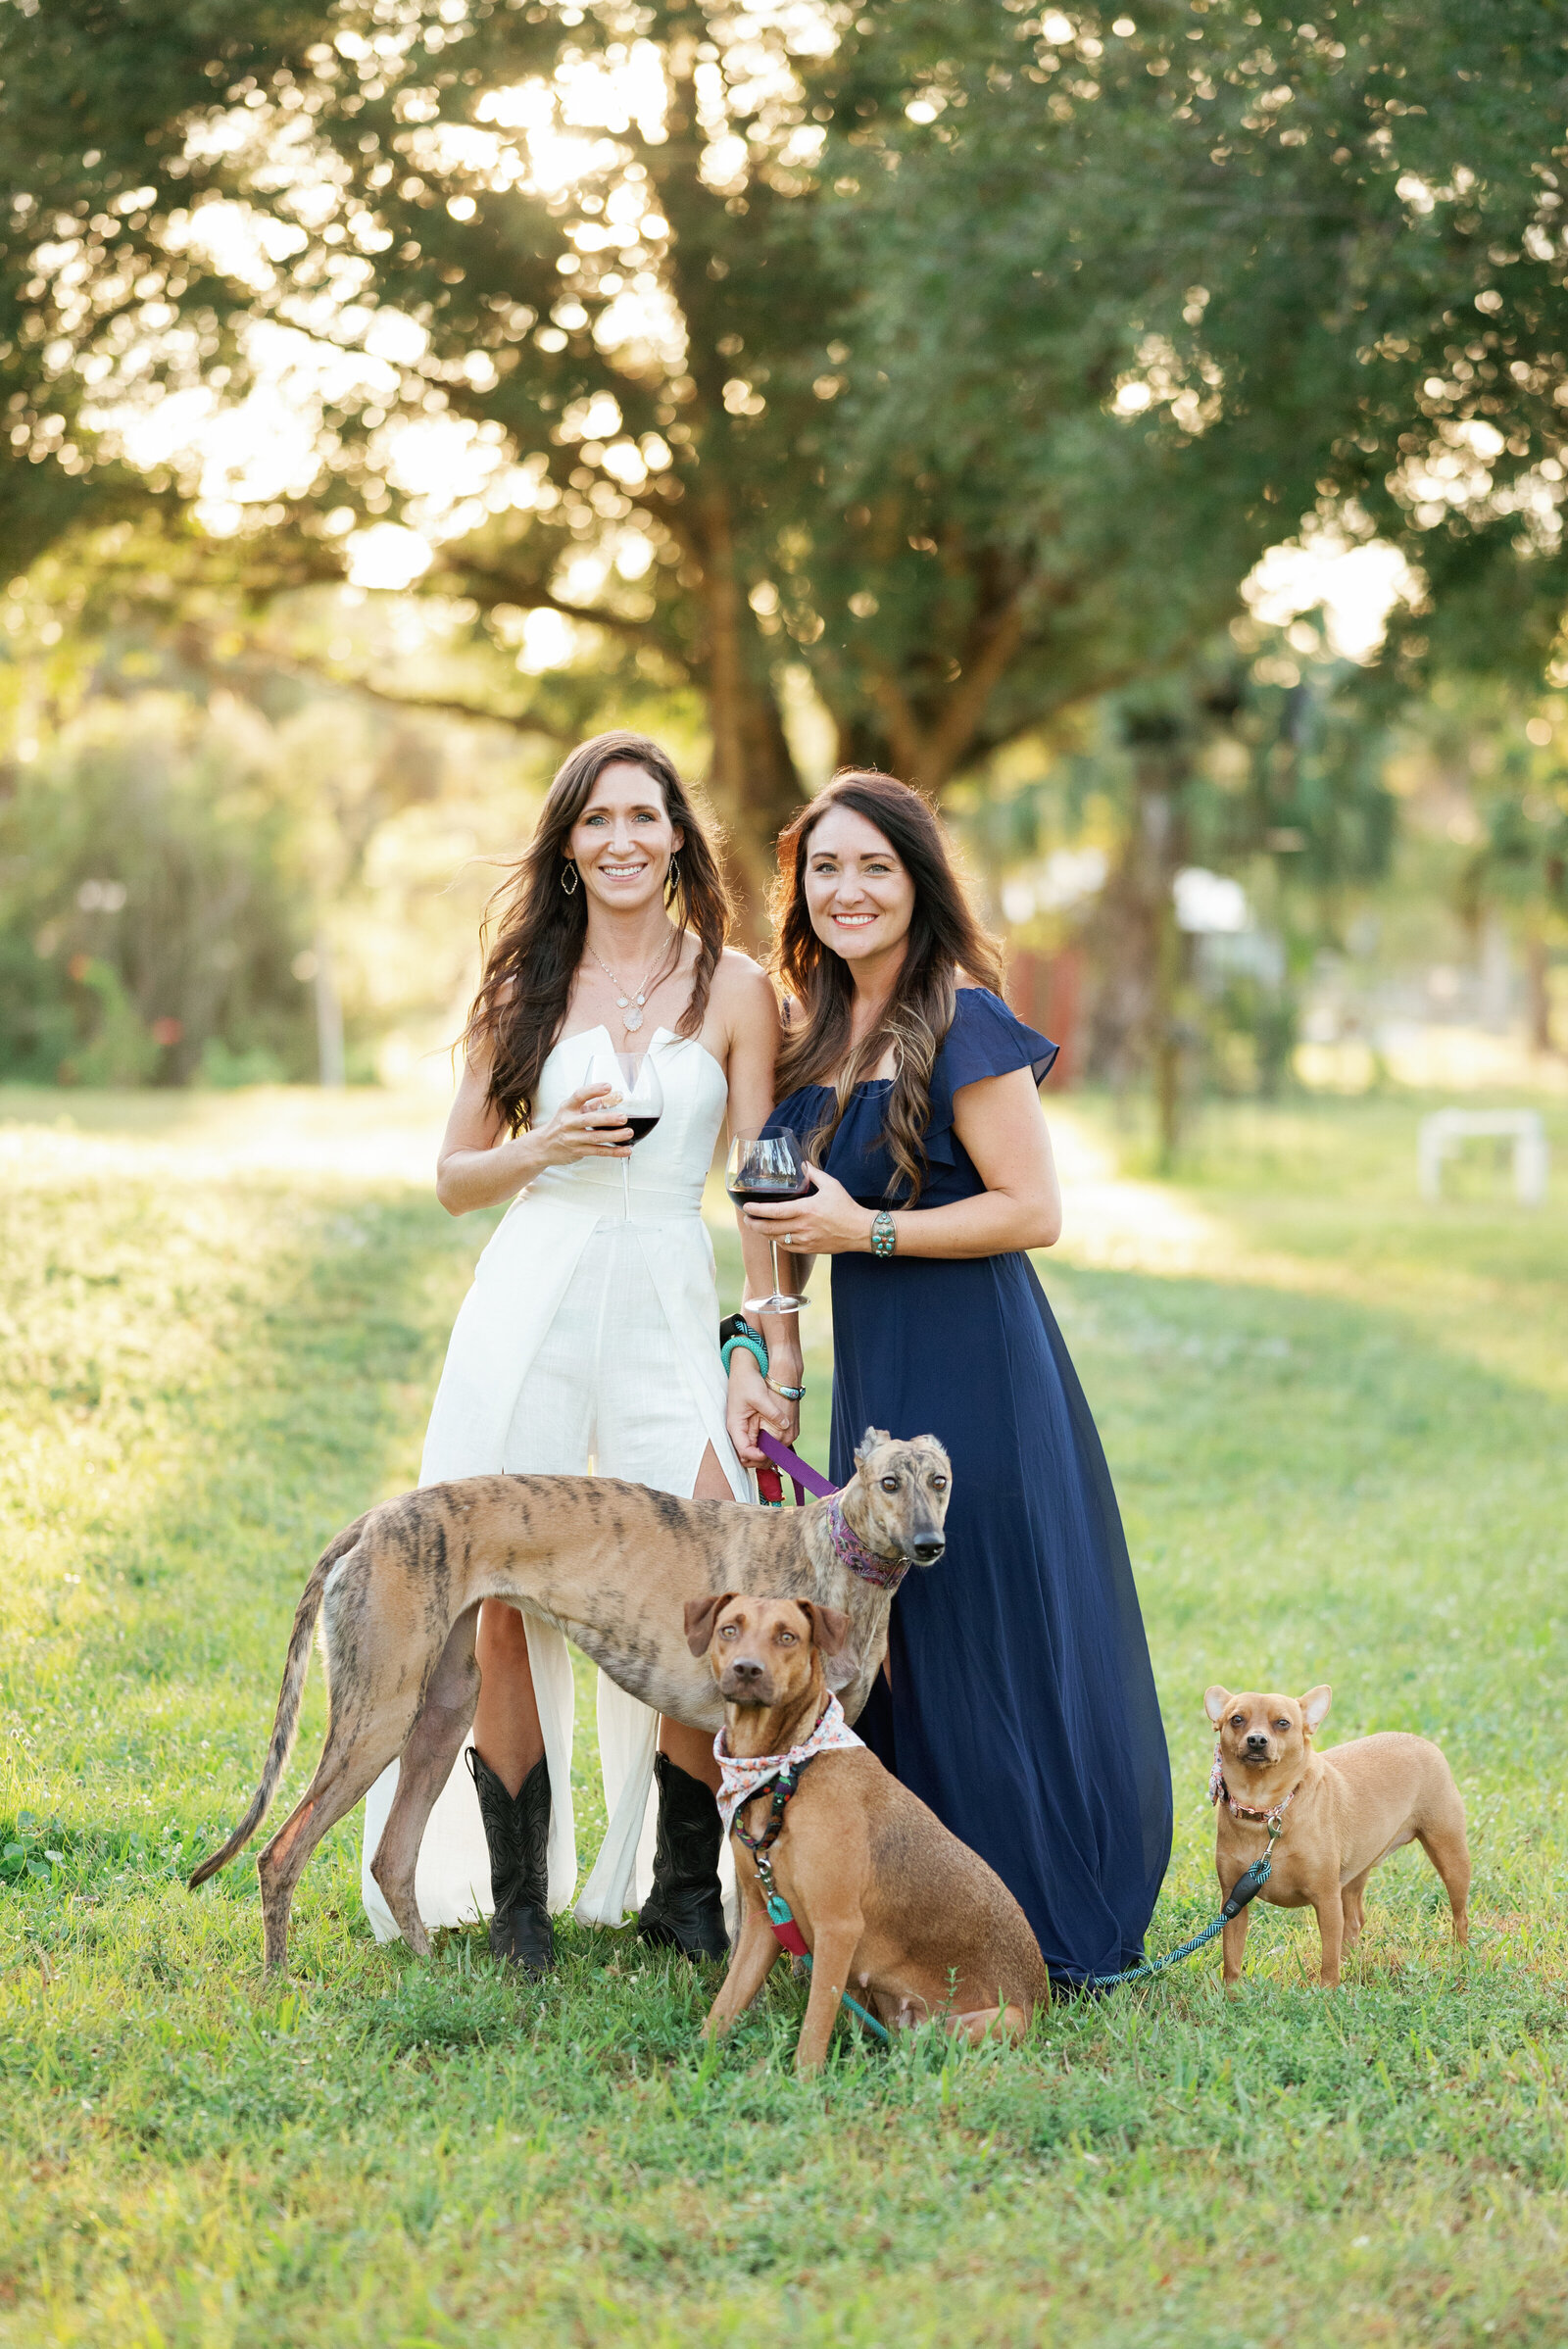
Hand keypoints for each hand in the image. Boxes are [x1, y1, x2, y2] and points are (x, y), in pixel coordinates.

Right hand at [535, 1082, 632, 1166]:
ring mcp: (572, 1139)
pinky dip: (613, 1152)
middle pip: (588, 1120)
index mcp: (567, 1108)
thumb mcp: (571, 1110)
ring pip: (595, 1138)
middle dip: (607, 1119)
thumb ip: (591, 1103)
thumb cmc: (560, 1125)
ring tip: (628, 1132)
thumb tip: (612, 1096)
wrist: (542, 1146)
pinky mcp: (577, 1152)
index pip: (579, 1096)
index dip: (593, 1090)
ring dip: (613, 1136)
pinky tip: (625, 1150)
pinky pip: (597, 1151)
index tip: (608, 1087)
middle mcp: (568, 1123)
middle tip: (623, 1117)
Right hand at [725, 1350, 797, 1465]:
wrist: (744, 1368)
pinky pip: (758, 1442)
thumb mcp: (760, 1396)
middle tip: (780, 1455)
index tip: (772, 1453)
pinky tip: (779, 1441)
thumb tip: (785, 1424)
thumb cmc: (747, 1381)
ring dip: (766, 1454)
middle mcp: (738, 1430)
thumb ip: (772, 1413)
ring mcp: (744, 1429)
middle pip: (748, 1457)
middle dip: (763, 1459)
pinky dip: (768, 1445)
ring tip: (781, 1450)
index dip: (758, 1456)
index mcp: (736, 1426)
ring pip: (754, 1452)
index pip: (744, 1452)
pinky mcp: (751, 1425)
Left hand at [742, 1162, 872, 1256]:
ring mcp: (806, 1240)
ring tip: (757, 1226)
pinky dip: (778, 1241)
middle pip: (770, 1228)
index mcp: (806, 1210)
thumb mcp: (832, 1185)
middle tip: (747, 1219)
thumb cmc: (847, 1207)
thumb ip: (814, 1174)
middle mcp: (804, 1227)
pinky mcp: (810, 1249)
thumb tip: (803, 1164)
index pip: (775, 1211)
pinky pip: (788, 1247)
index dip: (757, 1210)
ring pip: (777, 1239)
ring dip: (764, 1233)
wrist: (861, 1231)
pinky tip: (775, 1235)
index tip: (746, 1207)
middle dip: (754, 1224)